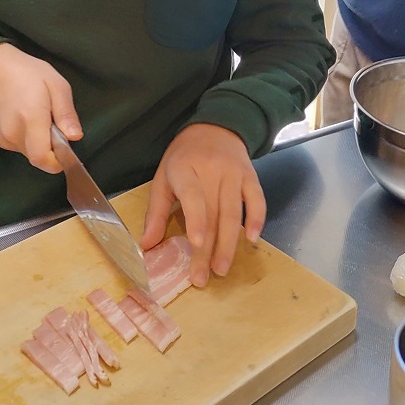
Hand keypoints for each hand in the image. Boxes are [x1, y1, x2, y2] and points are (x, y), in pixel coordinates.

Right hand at [0, 43, 81, 171]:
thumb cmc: (28, 72)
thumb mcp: (56, 85)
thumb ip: (66, 113)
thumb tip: (75, 137)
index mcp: (30, 118)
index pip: (43, 159)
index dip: (58, 161)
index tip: (67, 150)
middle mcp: (13, 133)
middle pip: (38, 158)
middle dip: (51, 149)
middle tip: (55, 125)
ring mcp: (2, 138)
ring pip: (30, 153)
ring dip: (40, 143)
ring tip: (39, 118)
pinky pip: (20, 148)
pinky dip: (29, 140)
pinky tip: (27, 120)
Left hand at [141, 124, 265, 287]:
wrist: (216, 127)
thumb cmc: (184, 156)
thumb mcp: (163, 177)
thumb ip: (155, 212)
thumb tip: (147, 246)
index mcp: (184, 168)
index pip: (192, 196)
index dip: (195, 220)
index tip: (196, 244)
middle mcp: (212, 170)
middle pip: (212, 214)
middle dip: (208, 248)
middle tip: (203, 277)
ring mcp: (234, 173)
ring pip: (234, 213)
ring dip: (229, 243)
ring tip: (222, 269)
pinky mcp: (251, 176)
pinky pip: (257, 200)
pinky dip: (257, 219)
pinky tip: (252, 239)